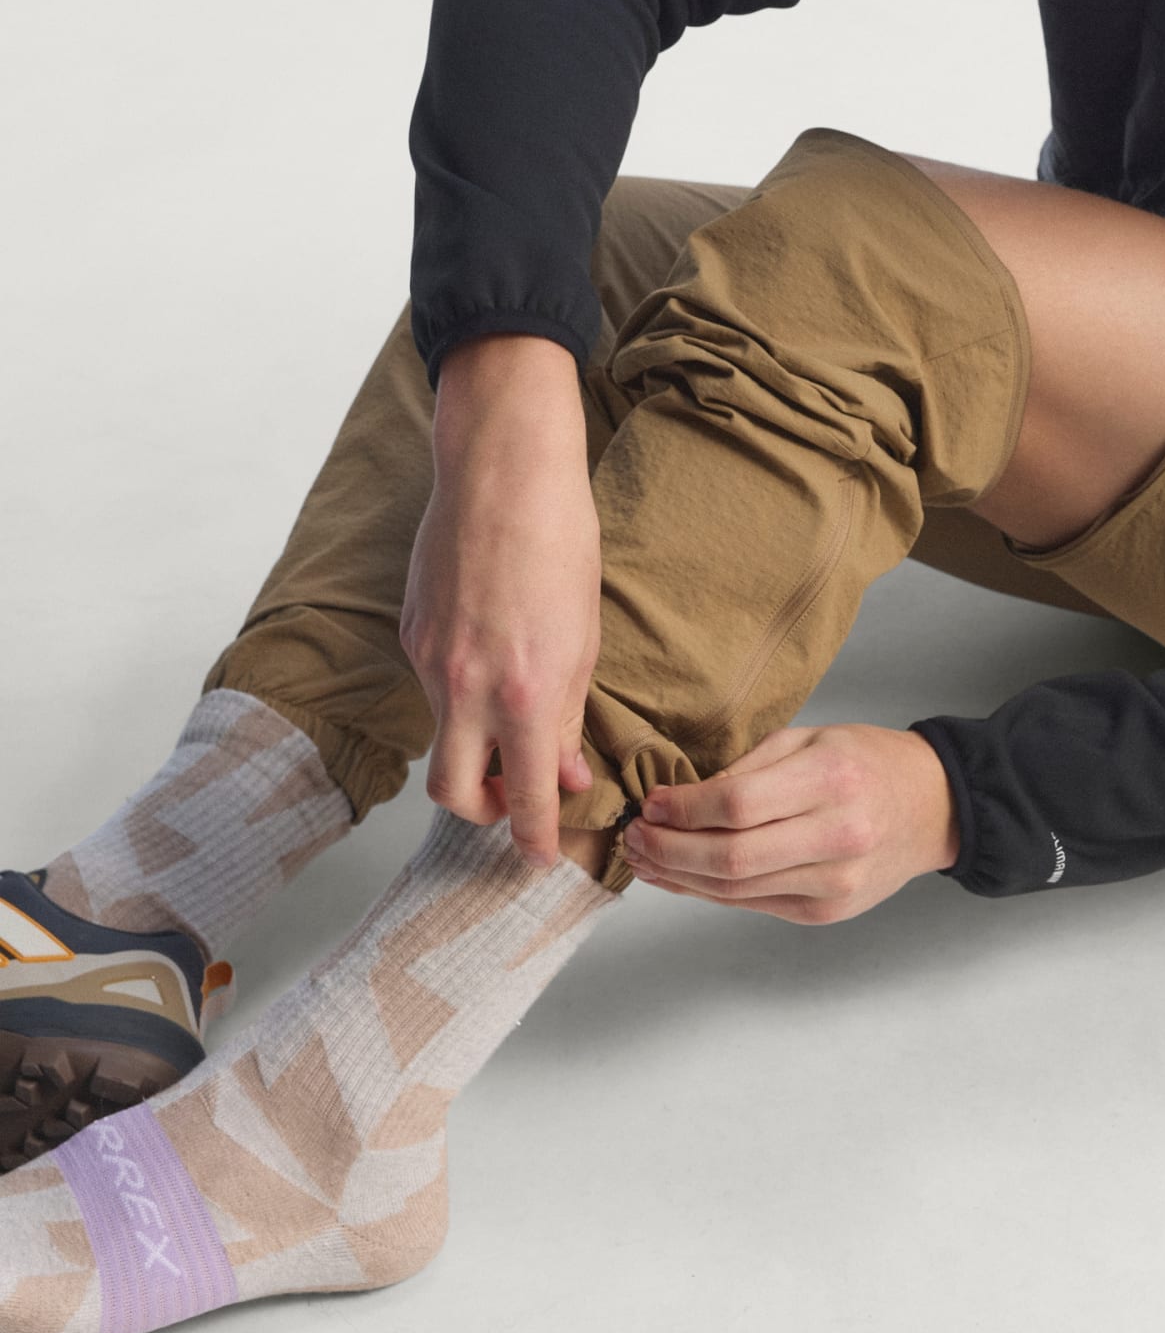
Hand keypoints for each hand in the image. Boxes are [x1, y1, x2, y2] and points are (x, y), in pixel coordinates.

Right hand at [401, 332, 600, 866]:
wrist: (503, 473)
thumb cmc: (561, 544)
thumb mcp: (585, 638)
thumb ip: (568, 715)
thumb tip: (565, 777)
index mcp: (524, 694)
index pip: (522, 798)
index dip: (532, 839)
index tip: (541, 859)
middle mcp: (467, 688)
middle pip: (453, 793)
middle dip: (481, 813)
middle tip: (513, 800)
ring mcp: (429, 660)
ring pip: (442, 737)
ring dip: (471, 747)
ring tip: (509, 718)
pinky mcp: (410, 631)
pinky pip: (432, 684)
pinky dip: (459, 691)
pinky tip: (488, 649)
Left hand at [621, 724, 960, 924]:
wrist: (931, 807)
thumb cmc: (867, 762)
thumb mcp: (810, 738)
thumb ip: (747, 768)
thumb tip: (678, 801)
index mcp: (831, 779)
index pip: (737, 804)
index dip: (682, 810)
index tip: (652, 804)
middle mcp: (837, 836)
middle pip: (731, 856)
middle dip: (669, 850)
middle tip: (635, 837)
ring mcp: (834, 882)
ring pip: (736, 890)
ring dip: (680, 877)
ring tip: (646, 859)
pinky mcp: (827, 911)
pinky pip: (753, 905)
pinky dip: (711, 893)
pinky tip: (683, 877)